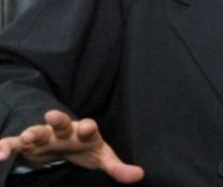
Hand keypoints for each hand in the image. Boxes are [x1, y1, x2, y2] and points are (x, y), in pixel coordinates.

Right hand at [0, 110, 143, 183]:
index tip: (89, 129)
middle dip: (59, 119)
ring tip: (27, 136)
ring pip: (38, 131)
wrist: (63, 140)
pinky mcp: (27, 145)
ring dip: (32, 132)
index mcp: (84, 132)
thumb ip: (117, 166)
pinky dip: (6, 146)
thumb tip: (140, 176)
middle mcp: (64, 130)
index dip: (88, 128)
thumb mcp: (101, 156)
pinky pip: (14, 144)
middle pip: (62, 123)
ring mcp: (45, 136)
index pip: (88, 127)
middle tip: (53, 115)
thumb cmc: (85, 147)